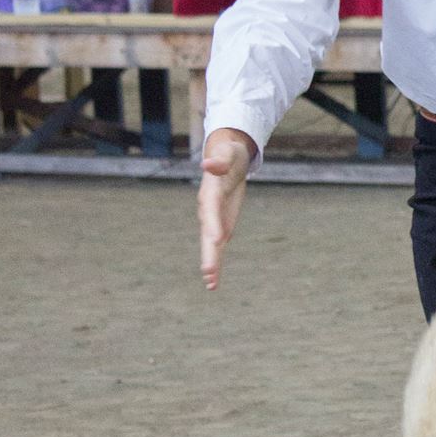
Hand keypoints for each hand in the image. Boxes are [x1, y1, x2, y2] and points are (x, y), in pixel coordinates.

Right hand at [198, 128, 254, 290]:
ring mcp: (213, 220)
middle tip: (209, 273)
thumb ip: (219, 161)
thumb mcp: (227, 153)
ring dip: (211, 264)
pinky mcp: (220, 227)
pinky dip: (216, 263)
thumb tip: (207, 162)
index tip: (217, 239)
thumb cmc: (228, 154)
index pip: (211, 208)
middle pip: (207, 233)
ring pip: (211, 245)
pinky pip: (218, 247)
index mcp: (210, 192)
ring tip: (211, 284)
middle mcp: (208, 209)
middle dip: (209, 253)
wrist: (225, 159)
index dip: (213, 222)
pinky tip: (213, 282)